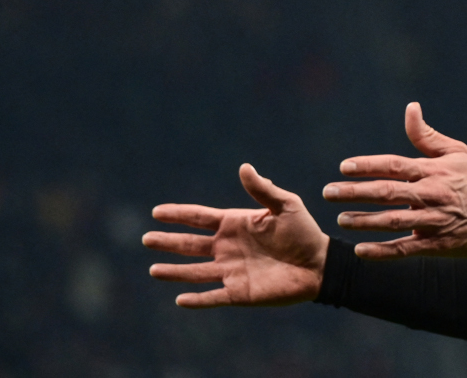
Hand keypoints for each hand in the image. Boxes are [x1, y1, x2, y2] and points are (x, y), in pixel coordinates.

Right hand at [144, 164, 329, 307]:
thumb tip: (244, 167)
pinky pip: (213, 297)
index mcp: (236, 224)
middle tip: (146, 238)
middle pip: (191, 245)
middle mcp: (228, 248)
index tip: (156, 212)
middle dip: (168, 242)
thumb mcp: (286, 205)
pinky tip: (180, 300)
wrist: (320, 265)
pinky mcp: (240, 293)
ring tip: (153, 270)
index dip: (178, 215)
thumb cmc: (305, 232)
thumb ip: (263, 190)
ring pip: (195, 272)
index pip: (200, 218)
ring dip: (174, 271)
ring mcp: (232, 271)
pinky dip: (197, 299)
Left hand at [322, 102, 466, 259]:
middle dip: (355, 192)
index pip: (394, 166)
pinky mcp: (438, 245)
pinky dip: (383, 252)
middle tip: (329, 193)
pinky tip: (362, 251)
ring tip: (341, 219)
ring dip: (365, 221)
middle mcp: (432, 195)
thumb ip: (427, 135)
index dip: (368, 166)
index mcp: (434, 170)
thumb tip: (410, 107)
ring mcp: (435, 221)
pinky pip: (406, 249)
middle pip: (387, 193)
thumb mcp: (457, 151)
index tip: (344, 167)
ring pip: (393, 221)